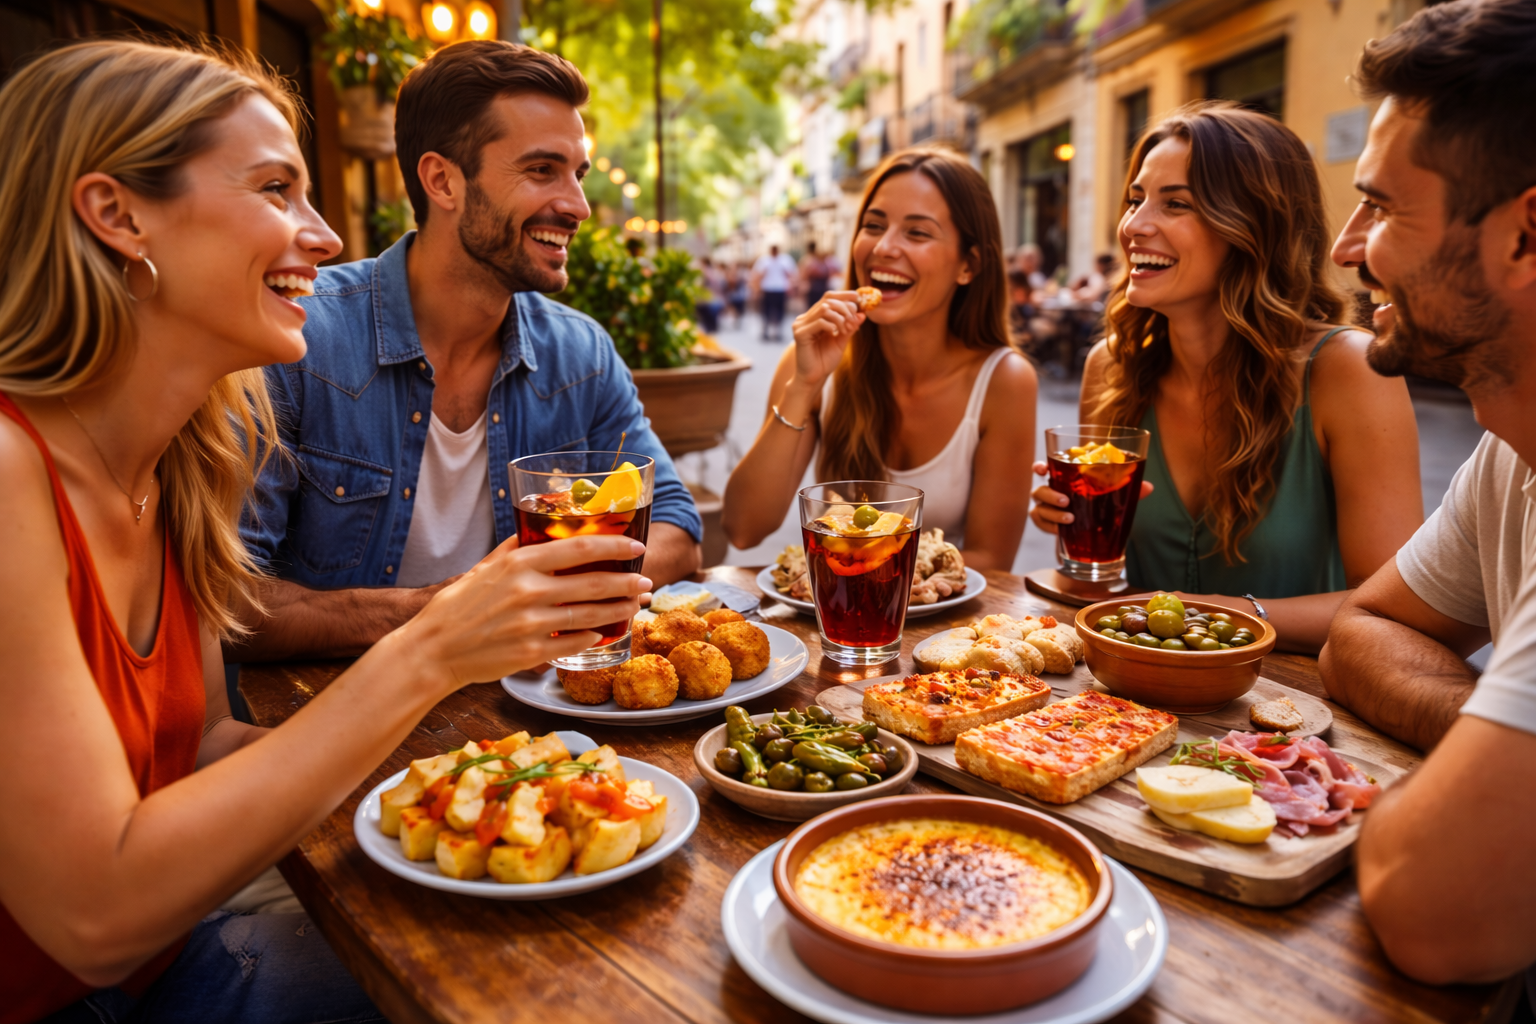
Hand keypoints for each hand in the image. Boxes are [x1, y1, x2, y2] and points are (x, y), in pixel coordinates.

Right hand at [397, 534, 650, 687]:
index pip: (579, 548)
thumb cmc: (457, 606)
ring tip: (635, 606)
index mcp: (519, 563)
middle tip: (645, 581)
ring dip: (619, 610)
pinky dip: (594, 637)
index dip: (614, 545)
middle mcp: (528, 591)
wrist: (433, 650)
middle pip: (593, 583)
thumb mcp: (484, 567)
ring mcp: (531, 624)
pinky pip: (574, 642)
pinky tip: (604, 632)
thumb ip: (515, 548)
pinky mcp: (530, 653)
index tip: (636, 545)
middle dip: (627, 582)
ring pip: (590, 615)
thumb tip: (538, 528)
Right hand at [790, 291, 864, 387]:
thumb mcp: (841, 341)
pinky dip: (832, 326)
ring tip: (845, 330)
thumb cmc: (825, 361)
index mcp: (814, 317)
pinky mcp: (800, 334)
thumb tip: (863, 314)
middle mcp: (805, 318)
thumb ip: (850, 327)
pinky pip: (819, 322)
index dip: (845, 296)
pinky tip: (835, 334)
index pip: (829, 297)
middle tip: (854, 320)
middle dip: (846, 307)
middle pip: (828, 299)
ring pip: (824, 308)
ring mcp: (800, 325)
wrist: (814, 378)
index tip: (860, 302)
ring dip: (840, 317)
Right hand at [1028, 461, 1154, 533]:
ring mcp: (1046, 508)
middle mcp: (1050, 490)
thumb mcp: (1114, 494)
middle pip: (1038, 490)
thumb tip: (1148, 487)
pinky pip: (1041, 524)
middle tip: (1066, 501)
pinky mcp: (1046, 523)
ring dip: (1052, 513)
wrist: (1096, 528)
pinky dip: (1050, 527)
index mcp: (1062, 477)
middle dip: (1049, 494)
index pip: (1043, 468)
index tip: (1042, 469)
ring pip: (1038, 509)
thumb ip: (1128, 488)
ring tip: (1070, 518)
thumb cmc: (1100, 502)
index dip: (1039, 467)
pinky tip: (1062, 531)